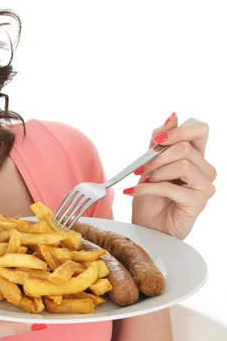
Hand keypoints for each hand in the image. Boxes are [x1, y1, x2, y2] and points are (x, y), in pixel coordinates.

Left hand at [124, 113, 216, 239]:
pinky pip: (172, 186)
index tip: (157, 140)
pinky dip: (149, 188)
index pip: (201, 130)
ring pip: (183, 164)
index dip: (179, 130)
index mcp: (196, 156)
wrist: (147, 225)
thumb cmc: (150, 195)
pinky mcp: (198, 202)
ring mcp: (204, 186)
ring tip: (144, 181)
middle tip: (142, 169)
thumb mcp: (150, 162)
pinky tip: (136, 192)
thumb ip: (160, 140)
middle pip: (185, 148)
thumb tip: (173, 115)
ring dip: (155, 173)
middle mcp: (205, 170)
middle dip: (157, 157)